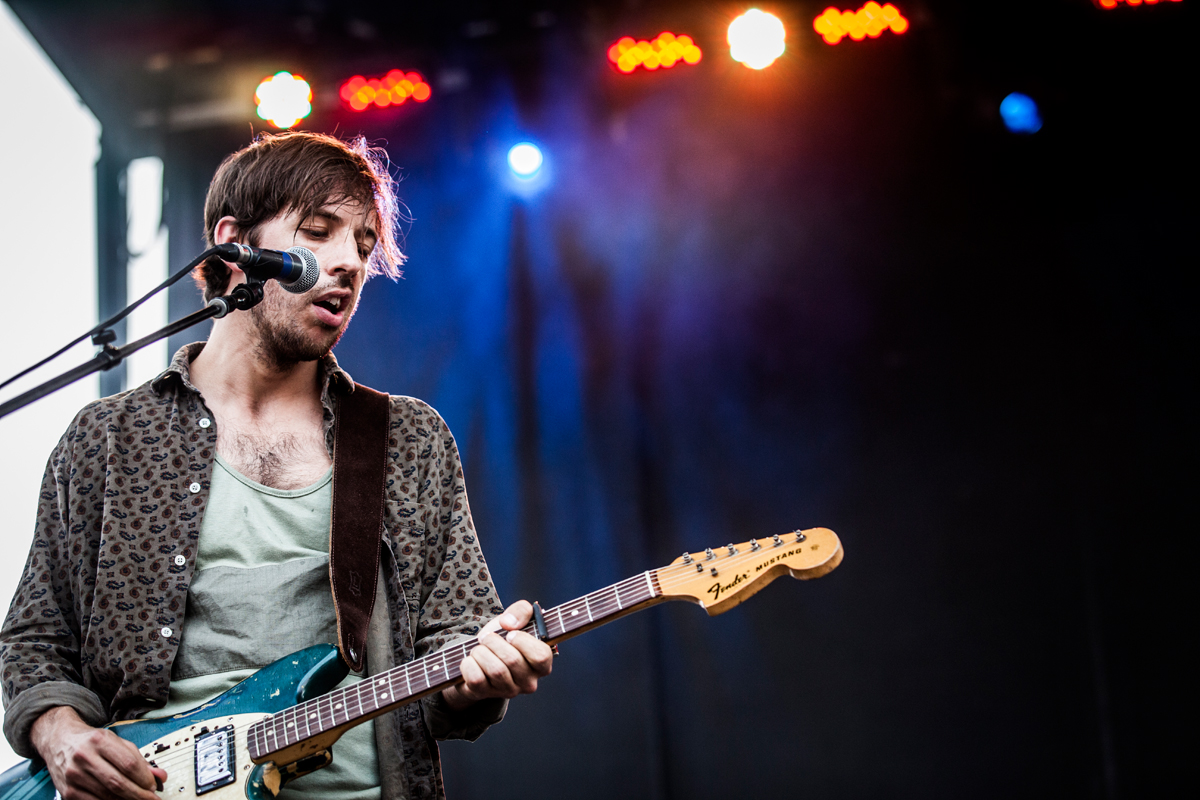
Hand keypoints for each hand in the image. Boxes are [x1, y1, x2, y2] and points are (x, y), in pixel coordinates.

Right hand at [31, 706, 166, 799]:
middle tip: (151, 798)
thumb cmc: (91, 742)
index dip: (144, 778)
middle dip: (139, 794)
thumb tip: (159, 776)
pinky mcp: (67, 791)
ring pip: (107, 795)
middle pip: (118, 782)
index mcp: (100, 741)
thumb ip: (138, 758)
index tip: (153, 786)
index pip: (129, 764)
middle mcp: (85, 757)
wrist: (59, 741)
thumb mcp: (116, 742)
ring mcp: (74, 775)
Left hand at [441, 600, 553, 709]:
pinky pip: (476, 678)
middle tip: (488, 637)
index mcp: (542, 664)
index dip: (523, 642)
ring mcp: (507, 691)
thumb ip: (522, 611)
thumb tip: (509, 623)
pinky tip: (471, 660)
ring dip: (481, 652)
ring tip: (479, 648)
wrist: (479, 655)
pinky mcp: (485, 694)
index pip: (540, 656)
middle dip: (494, 642)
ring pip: (495, 670)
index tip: (510, 634)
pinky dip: (469, 663)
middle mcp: (528, 682)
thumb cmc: (502, 637)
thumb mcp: (515, 619)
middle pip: (512, 660)